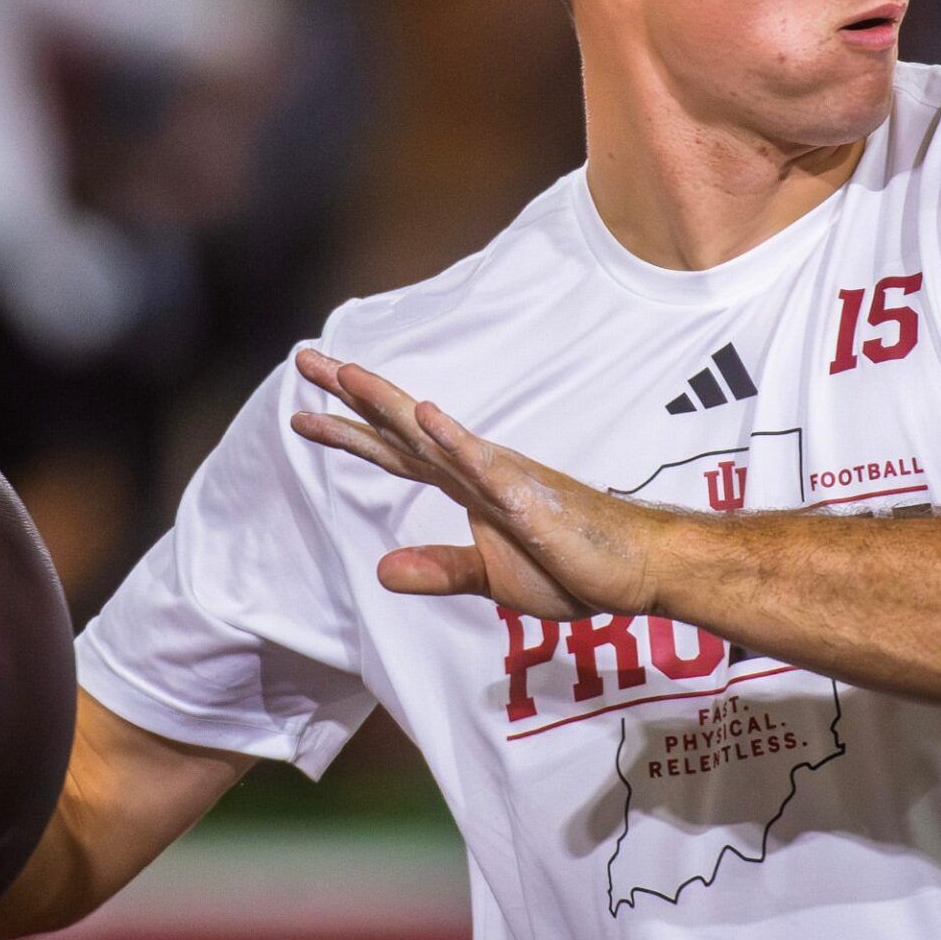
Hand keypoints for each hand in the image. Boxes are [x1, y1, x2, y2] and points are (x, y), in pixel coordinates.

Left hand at [288, 349, 670, 622]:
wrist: (638, 569)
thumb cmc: (573, 568)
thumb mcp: (491, 581)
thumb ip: (440, 570)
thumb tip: (381, 572)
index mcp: (466, 486)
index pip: (394, 452)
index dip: (348, 432)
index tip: (302, 413)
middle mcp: (476, 470)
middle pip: (400, 427)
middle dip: (349, 397)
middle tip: (302, 357)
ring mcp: (502, 479)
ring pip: (434, 435)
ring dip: (389, 404)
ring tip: (347, 373)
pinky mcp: (529, 499)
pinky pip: (487, 467)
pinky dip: (454, 441)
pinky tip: (426, 415)